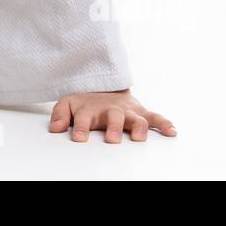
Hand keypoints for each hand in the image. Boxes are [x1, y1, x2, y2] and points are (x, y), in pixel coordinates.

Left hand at [48, 89, 175, 141]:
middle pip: (114, 118)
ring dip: (138, 127)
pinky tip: (171, 131)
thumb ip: (60, 115)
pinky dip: (164, 123)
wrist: (105, 86)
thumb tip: (54, 128)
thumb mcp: (68, 104)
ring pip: (136, 118)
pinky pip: (154, 117)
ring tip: (139, 138)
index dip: (81, 128)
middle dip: (114, 128)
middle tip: (112, 139)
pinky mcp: (140, 112)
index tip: (79, 138)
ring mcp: (127, 111)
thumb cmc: (86, 102)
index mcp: (91, 109)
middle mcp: (111, 110)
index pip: (84, 118)